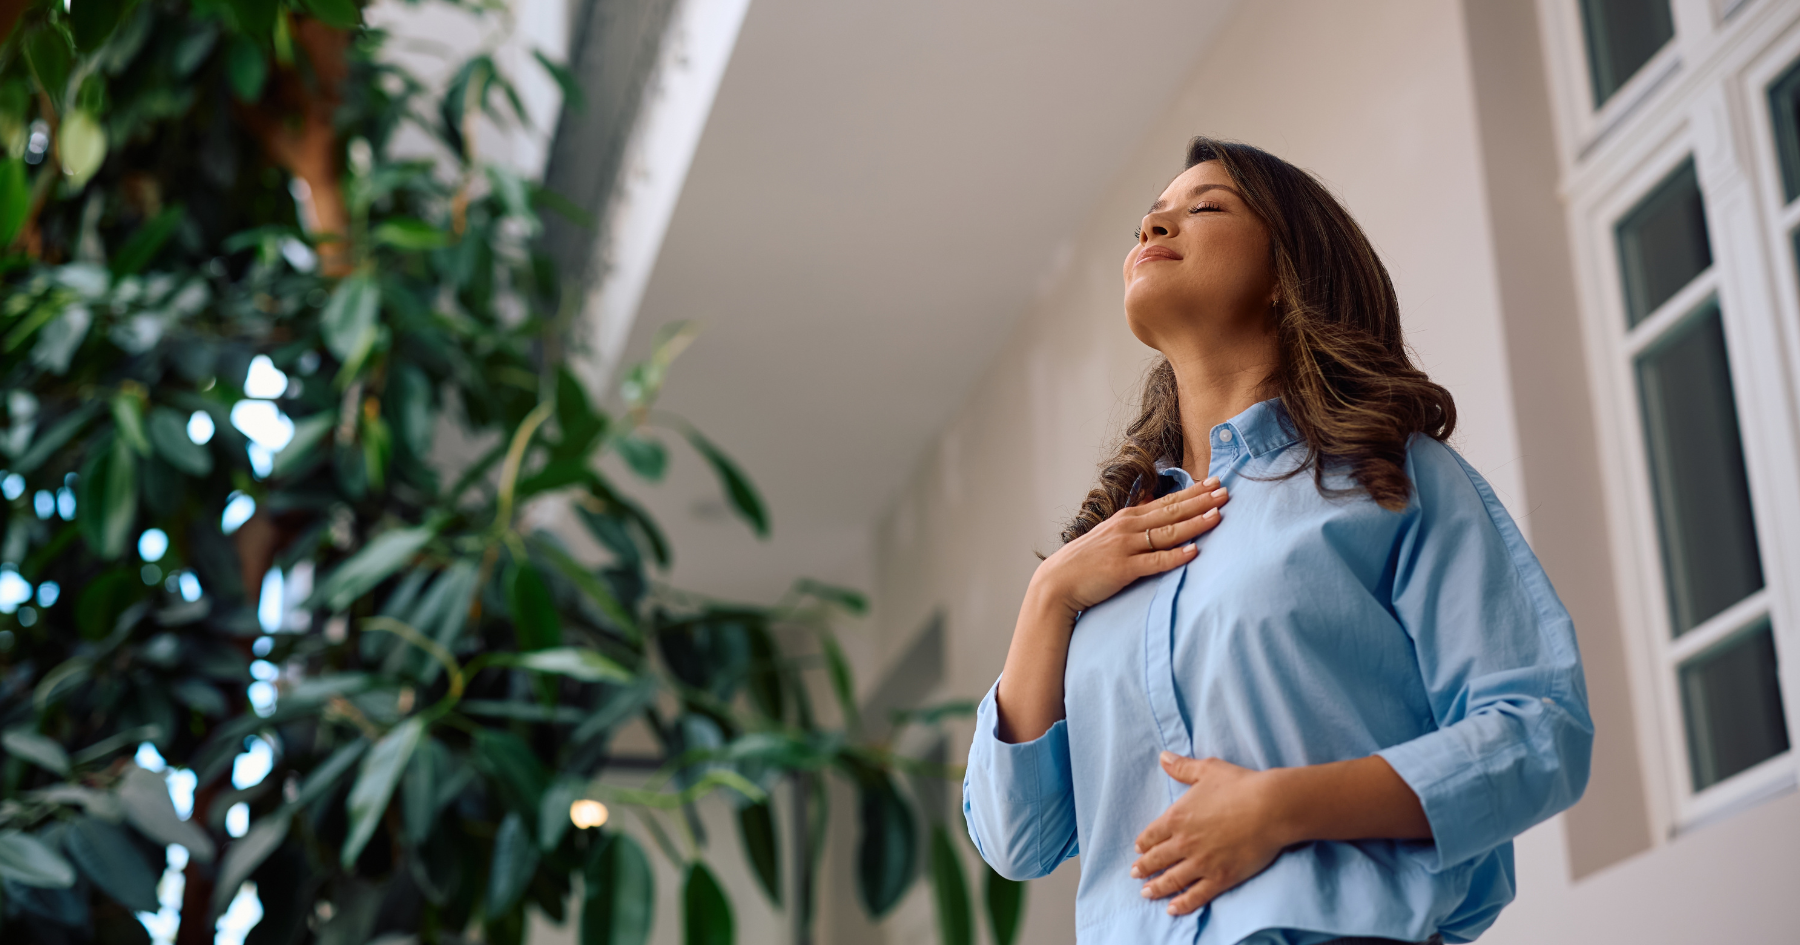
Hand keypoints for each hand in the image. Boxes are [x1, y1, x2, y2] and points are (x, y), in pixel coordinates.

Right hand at [1031, 478, 1228, 616]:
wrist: (1057, 582)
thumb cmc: (1086, 561)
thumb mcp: (1110, 534)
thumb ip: (1132, 521)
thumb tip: (1153, 504)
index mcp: (1127, 518)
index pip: (1166, 501)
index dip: (1193, 491)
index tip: (1215, 481)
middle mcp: (1128, 527)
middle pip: (1171, 511)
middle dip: (1201, 501)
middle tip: (1227, 490)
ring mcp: (1125, 547)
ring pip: (1167, 532)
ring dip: (1194, 523)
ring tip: (1218, 515)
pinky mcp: (1123, 569)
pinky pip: (1155, 561)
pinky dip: (1176, 556)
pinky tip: (1194, 551)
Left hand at [1130, 752, 1289, 915]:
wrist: (1271, 808)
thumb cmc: (1241, 786)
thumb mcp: (1207, 770)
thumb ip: (1182, 767)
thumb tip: (1163, 757)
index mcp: (1177, 817)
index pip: (1152, 835)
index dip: (1143, 844)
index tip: (1138, 850)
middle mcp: (1184, 842)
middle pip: (1157, 859)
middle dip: (1144, 868)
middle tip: (1135, 874)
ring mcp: (1201, 862)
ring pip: (1172, 880)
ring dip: (1156, 888)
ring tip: (1147, 893)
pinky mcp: (1220, 878)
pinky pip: (1196, 895)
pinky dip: (1182, 904)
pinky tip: (1172, 908)